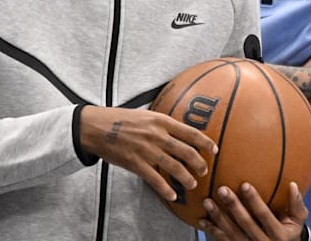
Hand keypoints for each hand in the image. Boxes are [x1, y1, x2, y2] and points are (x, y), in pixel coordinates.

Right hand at [79, 106, 215, 201]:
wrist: (96, 127)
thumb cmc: (120, 119)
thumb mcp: (145, 115)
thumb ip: (161, 123)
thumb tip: (178, 130)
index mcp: (160, 121)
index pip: (190, 132)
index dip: (205, 142)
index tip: (214, 149)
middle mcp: (157, 135)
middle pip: (187, 152)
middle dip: (200, 164)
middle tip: (204, 170)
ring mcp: (147, 150)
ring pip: (175, 168)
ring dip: (187, 178)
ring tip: (192, 184)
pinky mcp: (136, 163)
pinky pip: (156, 180)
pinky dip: (166, 190)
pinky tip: (172, 196)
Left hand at [198, 181, 307, 240]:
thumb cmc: (289, 233)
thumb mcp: (297, 221)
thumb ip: (296, 205)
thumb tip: (293, 185)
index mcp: (279, 235)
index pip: (265, 215)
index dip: (254, 201)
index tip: (244, 184)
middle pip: (246, 224)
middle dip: (233, 206)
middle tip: (222, 190)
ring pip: (232, 234)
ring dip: (219, 218)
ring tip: (208, 202)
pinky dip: (213, 231)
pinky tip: (204, 221)